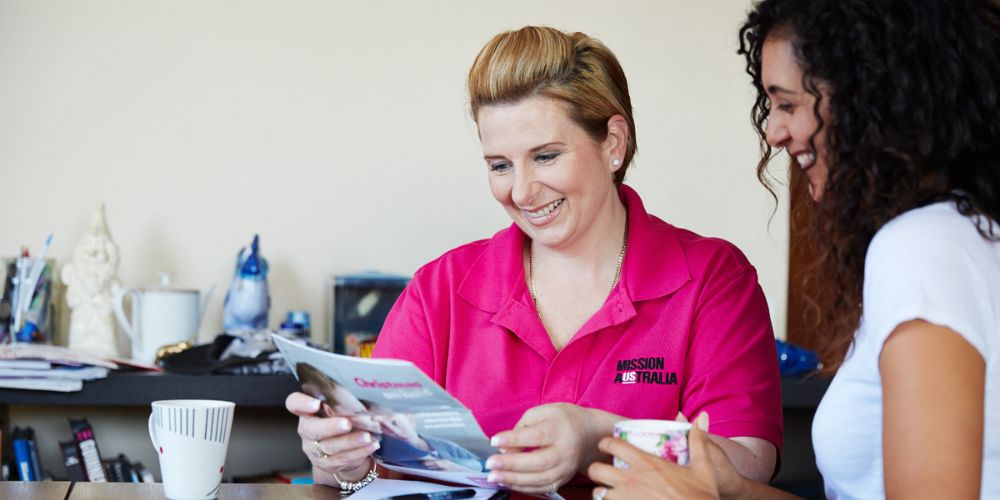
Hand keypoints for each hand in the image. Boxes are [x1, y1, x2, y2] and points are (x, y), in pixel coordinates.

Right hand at [285, 391, 379, 485]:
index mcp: (307, 412)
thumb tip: (361, 399)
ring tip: (367, 436)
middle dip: (330, 427)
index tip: (316, 403)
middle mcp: (306, 430)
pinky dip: (358, 452)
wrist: (342, 449)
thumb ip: (342, 404)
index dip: (302, 403)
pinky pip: (342, 459)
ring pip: (330, 446)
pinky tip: (370, 445)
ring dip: (350, 441)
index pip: (294, 403)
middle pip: (312, 429)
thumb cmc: (340, 421)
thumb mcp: (338, 409)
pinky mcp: (325, 464)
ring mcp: (314, 449)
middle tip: (347, 424)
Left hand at [485, 403, 600, 493]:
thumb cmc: (561, 420)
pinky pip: (543, 488)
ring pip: (540, 479)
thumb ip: (522, 427)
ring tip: (494, 477)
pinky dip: (524, 488)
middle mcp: (565, 450)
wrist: (589, 434)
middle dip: (512, 465)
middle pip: (539, 461)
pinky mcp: (563, 479)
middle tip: (490, 464)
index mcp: (559, 429)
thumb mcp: (542, 412)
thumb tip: (505, 449)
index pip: (536, 436)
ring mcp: (566, 468)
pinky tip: (508, 483)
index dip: (514, 440)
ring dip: (514, 480)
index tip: (494, 441)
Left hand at [588, 413, 736, 499]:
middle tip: (604, 470)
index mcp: (645, 463)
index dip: (605, 443)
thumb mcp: (703, 466)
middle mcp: (631, 480)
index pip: (612, 445)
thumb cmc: (701, 495)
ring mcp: (626, 499)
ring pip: (597, 493)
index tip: (607, 445)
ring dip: (601, 490)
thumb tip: (702, 417)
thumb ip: (699, 440)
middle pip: (596, 470)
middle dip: (596, 469)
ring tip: (608, 490)